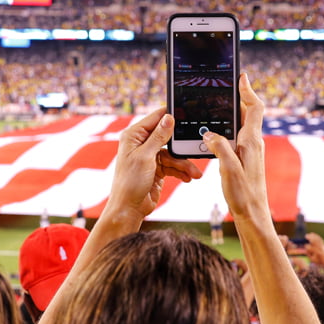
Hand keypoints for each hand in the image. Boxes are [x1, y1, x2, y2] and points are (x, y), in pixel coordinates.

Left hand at [107, 107, 201, 223]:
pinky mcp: (157, 168)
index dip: (171, 116)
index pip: (155, 118)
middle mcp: (142, 143)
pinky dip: (181, 171)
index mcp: (134, 135)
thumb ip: (158, 136)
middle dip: (181, 146)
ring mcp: (150, 156)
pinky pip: (173, 165)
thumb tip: (168, 118)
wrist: (130, 209)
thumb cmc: (129, 182)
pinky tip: (188, 177)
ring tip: (193, 172)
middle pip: (168, 137)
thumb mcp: (145, 157)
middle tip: (193, 149)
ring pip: (173, 154)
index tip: (187, 115)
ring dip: (184, 164)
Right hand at [205, 74, 268, 221]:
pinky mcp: (244, 160)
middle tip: (223, 88)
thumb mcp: (229, 169)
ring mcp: (250, 152)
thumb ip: (220, 147)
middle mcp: (253, 143)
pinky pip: (235, 138)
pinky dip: (225, 131)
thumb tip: (209, 133)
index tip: (240, 77)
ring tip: (215, 107)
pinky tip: (213, 136)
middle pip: (246, 113)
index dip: (248, 90)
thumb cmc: (244, 194)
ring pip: (240, 125)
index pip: (254, 107)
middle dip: (236, 98)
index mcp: (251, 141)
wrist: (253, 215)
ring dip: (229, 115)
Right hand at [305, 232, 323, 268]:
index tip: (305, 245)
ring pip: (318, 240)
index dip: (308, 247)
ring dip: (313, 236)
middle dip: (311, 238)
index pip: (313, 249)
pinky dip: (316, 236)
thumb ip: (309, 255)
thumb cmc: (320, 262)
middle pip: (316, 242)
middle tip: (306, 236)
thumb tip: (305, 249)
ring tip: (309, 234)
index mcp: (319, 254)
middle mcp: (321, 249)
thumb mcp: (313, 260)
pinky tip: (312, 234)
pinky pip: (320, 239)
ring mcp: (323, 247)